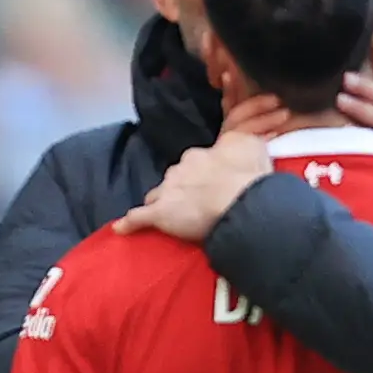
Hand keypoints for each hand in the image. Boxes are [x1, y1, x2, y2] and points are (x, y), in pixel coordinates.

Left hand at [115, 131, 271, 242]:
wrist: (240, 198)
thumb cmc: (249, 174)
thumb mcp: (252, 145)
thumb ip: (242, 143)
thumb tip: (239, 143)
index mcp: (199, 155)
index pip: (192, 163)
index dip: (199, 175)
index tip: (208, 184)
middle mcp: (179, 168)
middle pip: (173, 179)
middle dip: (179, 189)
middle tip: (193, 203)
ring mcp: (167, 191)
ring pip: (156, 195)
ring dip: (160, 203)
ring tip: (167, 216)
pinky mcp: (160, 214)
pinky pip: (138, 218)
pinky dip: (129, 223)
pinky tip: (121, 229)